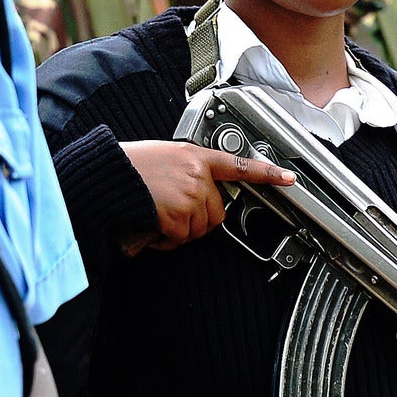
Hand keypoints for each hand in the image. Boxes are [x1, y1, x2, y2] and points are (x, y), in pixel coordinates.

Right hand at [118, 141, 295, 251]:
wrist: (106, 178)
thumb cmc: (127, 169)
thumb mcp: (164, 158)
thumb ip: (188, 172)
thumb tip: (198, 193)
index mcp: (196, 156)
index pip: (239, 166)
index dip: (268, 174)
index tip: (290, 178)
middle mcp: (198, 175)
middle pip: (216, 212)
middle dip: (196, 220)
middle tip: (170, 211)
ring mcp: (191, 196)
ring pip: (198, 229)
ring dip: (178, 231)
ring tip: (156, 214)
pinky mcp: (179, 215)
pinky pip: (179, 239)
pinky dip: (165, 240)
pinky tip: (151, 225)